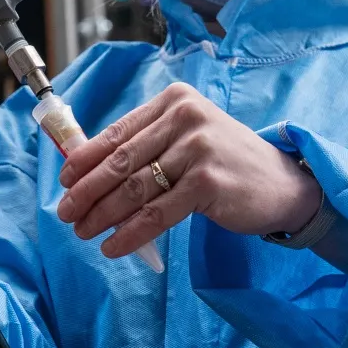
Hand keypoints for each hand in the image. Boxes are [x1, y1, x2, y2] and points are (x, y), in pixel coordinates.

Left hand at [56, 82, 320, 257]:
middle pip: (120, 161)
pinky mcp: (207, 182)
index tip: (64, 182)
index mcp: (175, 100)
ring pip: (134, 189)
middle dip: (87, 191)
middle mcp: (185, 117)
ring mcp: (198, 148)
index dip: (84, 160)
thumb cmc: (227, 162)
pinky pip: (156, 214)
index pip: (117, 132)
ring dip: (102, 215)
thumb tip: (87, 170)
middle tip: (66, 213)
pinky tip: (113, 246)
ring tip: (84, 232)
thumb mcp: (189, 139)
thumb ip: (148, 146)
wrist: (283, 183)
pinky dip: (130, 234)